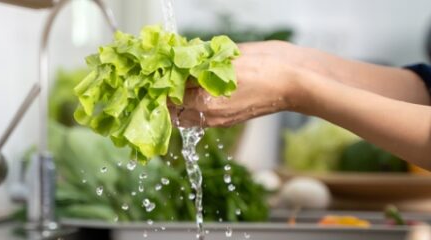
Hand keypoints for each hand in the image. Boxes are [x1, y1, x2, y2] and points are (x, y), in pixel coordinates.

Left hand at [170, 41, 302, 126]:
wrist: (293, 82)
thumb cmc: (265, 68)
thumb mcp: (227, 60)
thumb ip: (199, 65)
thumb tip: (178, 65)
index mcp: (206, 102)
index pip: (169, 99)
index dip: (161, 86)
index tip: (157, 76)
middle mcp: (210, 116)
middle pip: (174, 114)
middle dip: (167, 100)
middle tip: (164, 82)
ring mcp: (219, 121)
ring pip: (186, 119)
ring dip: (179, 105)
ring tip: (178, 88)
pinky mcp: (227, 119)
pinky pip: (201, 118)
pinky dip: (193, 107)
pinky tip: (197, 91)